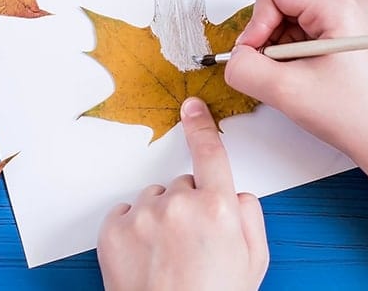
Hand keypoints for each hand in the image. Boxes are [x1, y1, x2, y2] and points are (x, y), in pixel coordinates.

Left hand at [97, 97, 267, 290]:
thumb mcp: (254, 262)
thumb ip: (249, 216)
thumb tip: (233, 193)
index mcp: (218, 207)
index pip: (210, 153)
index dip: (201, 126)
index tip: (191, 105)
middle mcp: (179, 203)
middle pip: (182, 185)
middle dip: (188, 206)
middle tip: (191, 245)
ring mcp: (143, 215)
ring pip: (153, 199)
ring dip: (159, 218)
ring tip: (165, 256)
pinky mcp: (113, 229)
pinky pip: (126, 214)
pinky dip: (133, 229)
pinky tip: (145, 258)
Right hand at [225, 0, 367, 158]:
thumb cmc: (353, 115)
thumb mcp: (285, 91)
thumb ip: (244, 68)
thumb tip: (233, 58)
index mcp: (339, 4)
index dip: (257, 22)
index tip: (260, 54)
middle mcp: (346, 1)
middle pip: (280, 0)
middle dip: (268, 36)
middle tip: (278, 70)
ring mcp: (347, 15)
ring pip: (287, 16)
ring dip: (279, 47)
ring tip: (296, 75)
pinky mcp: (344, 30)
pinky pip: (300, 28)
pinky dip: (291, 52)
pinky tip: (304, 74)